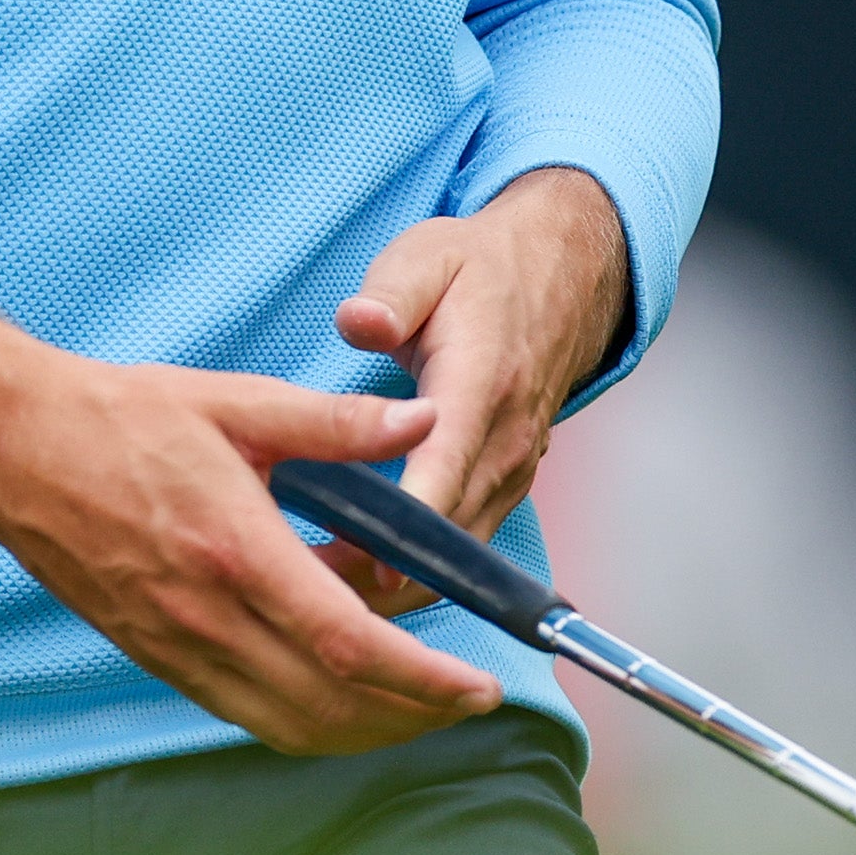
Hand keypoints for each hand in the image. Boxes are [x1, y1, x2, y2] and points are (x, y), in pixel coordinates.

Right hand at [0, 208, 506, 755]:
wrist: (12, 448)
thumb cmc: (120, 418)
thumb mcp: (235, 402)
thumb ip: (334, 423)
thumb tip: (420, 419)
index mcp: (235, 549)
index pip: (348, 644)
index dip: (423, 680)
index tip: (477, 684)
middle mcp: (206, 615)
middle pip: (331, 706)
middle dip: (414, 718)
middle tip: (467, 701)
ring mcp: (177, 647)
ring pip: (291, 726)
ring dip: (366, 731)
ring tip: (418, 707)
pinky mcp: (157, 657)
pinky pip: (248, 714)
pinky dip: (309, 721)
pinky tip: (339, 691)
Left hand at [317, 168, 627, 624]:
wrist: (559, 279)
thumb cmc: (477, 270)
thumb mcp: (427, 257)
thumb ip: (392, 294)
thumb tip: (360, 323)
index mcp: (482, 382)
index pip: (447, 463)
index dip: (411, 519)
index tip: (367, 560)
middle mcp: (506, 439)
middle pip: (449, 529)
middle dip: (380, 566)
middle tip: (297, 595)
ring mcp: (512, 470)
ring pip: (458, 551)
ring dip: (395, 578)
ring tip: (312, 597)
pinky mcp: (506, 487)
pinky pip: (463, 544)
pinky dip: (418, 568)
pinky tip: (353, 575)